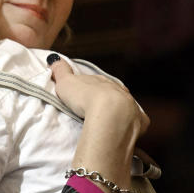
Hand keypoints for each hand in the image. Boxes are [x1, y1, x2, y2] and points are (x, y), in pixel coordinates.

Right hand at [49, 57, 147, 192]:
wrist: (108, 112)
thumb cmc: (84, 97)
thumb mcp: (66, 82)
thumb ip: (61, 71)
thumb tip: (54, 59)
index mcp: (103, 82)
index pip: (98, 83)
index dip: (92, 89)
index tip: (87, 95)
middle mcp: (120, 92)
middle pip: (114, 94)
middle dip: (108, 100)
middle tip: (98, 109)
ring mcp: (132, 106)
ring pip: (127, 108)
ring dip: (121, 113)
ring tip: (111, 123)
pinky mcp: (139, 123)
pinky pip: (138, 124)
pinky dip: (134, 127)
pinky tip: (127, 133)